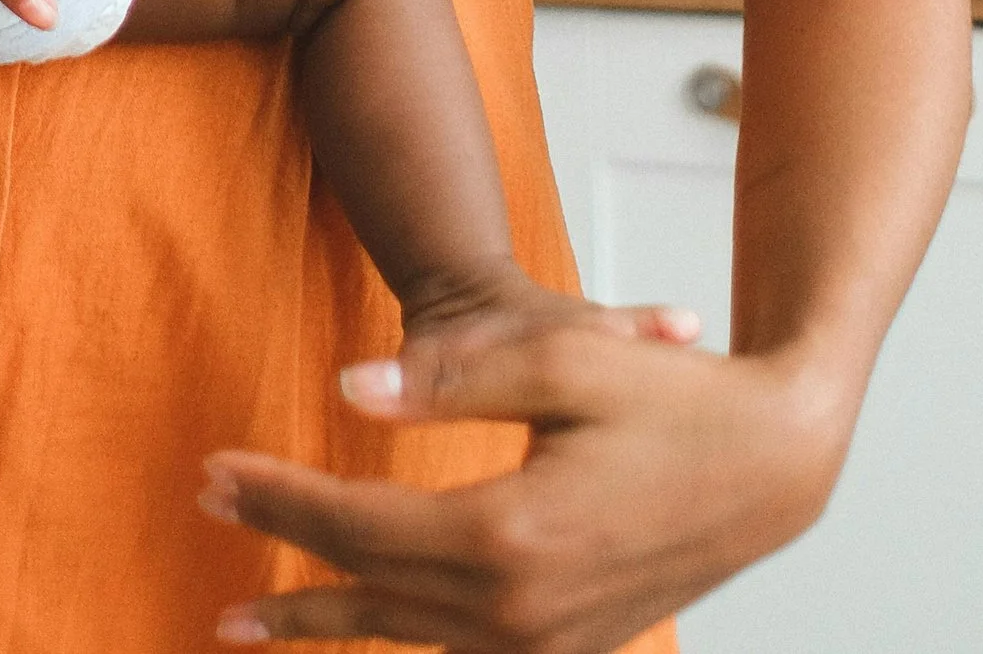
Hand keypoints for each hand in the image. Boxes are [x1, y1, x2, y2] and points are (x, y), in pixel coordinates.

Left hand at [198, 305, 846, 651]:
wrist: (774, 467)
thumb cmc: (674, 399)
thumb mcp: (564, 357)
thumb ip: (451, 374)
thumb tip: (346, 391)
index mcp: (511, 536)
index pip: (361, 525)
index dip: (280, 500)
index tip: (215, 472)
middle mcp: (522, 611)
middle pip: (371, 585)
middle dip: (283, 552)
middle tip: (208, 514)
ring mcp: (547, 644)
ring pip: (407, 636)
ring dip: (324, 620)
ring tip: (248, 621)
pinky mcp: (567, 649)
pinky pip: (457, 652)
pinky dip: (398, 637)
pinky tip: (361, 629)